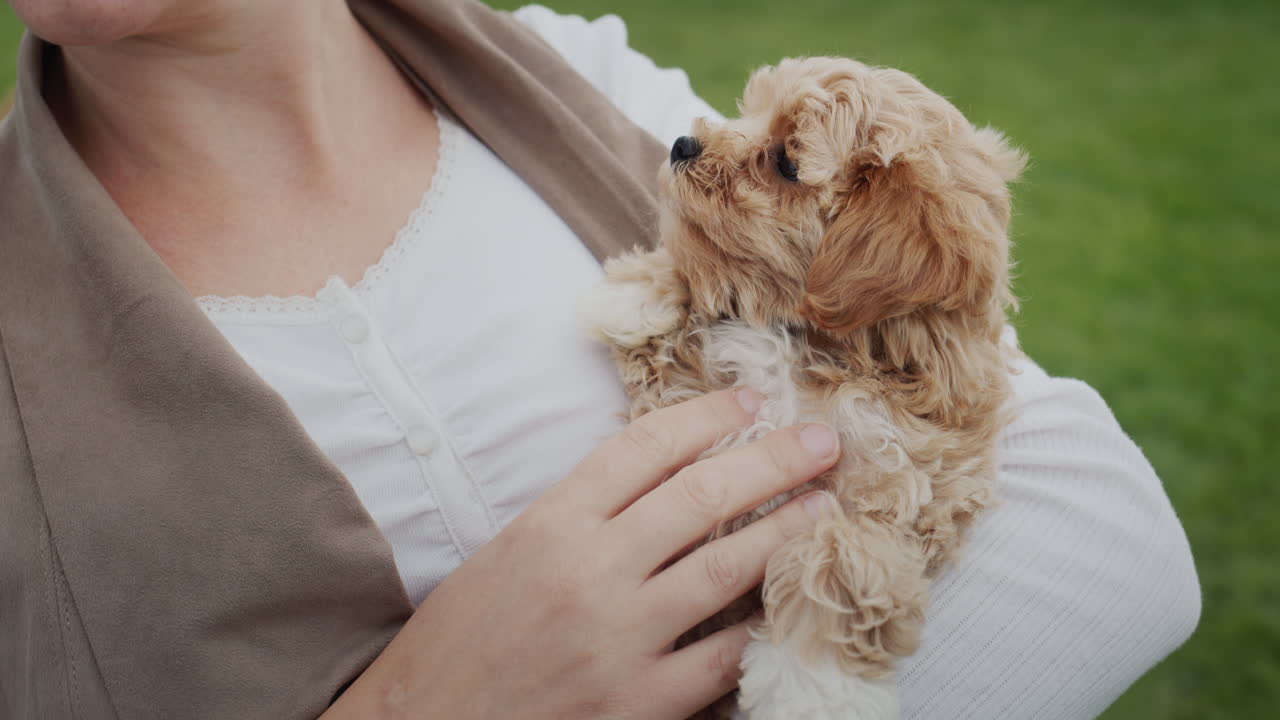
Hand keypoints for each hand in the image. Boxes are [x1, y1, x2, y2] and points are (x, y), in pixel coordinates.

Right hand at [326, 388, 838, 719]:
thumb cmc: (458, 640)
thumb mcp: (507, 552)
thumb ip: (578, 513)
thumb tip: (661, 474)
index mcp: (549, 524)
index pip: (644, 449)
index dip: (707, 417)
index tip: (750, 401)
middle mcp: (588, 571)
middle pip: (700, 496)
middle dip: (772, 461)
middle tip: (822, 440)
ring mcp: (617, 638)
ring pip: (725, 569)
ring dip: (785, 531)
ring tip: (826, 506)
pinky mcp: (636, 702)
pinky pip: (721, 657)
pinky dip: (761, 627)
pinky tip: (790, 603)